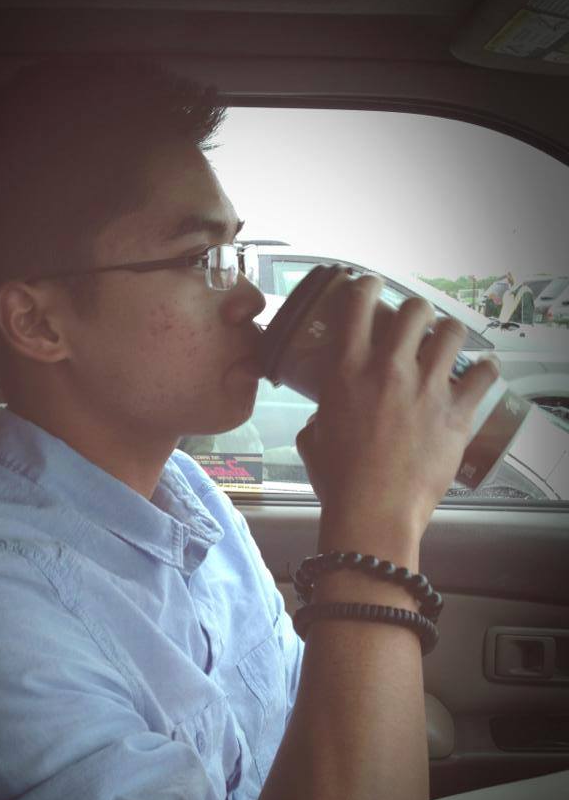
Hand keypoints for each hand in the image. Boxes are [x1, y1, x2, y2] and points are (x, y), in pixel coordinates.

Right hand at [295, 275, 499, 561]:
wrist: (373, 512)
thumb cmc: (338, 479)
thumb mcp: (313, 439)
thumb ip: (320, 417)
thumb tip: (324, 417)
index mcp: (348, 371)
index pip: (359, 306)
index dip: (367, 287)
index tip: (371, 286)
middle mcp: (389, 369)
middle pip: (415, 310)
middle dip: (418, 310)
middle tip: (417, 322)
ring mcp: (427, 389)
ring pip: (453, 333)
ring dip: (451, 332)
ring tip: (449, 341)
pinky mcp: (457, 413)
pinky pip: (484, 376)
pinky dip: (486, 369)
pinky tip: (484, 370)